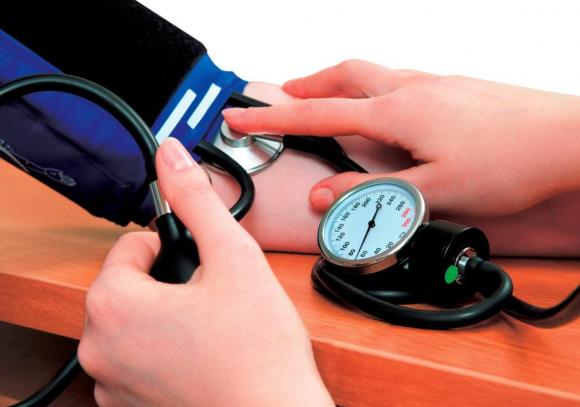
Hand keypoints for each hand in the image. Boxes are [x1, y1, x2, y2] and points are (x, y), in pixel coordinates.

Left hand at [78, 138, 332, 406]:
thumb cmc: (259, 354)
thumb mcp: (232, 258)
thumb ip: (197, 200)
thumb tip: (172, 155)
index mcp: (114, 304)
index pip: (132, 244)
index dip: (174, 244)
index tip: (203, 260)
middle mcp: (99, 348)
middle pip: (130, 283)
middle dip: (169, 281)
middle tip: (214, 295)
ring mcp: (112, 382)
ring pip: (135, 321)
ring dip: (166, 315)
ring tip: (211, 326)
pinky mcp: (129, 405)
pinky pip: (138, 357)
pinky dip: (163, 349)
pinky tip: (202, 355)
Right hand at [224, 60, 579, 217]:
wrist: (569, 139)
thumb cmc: (510, 162)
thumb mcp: (431, 192)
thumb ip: (373, 194)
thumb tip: (326, 196)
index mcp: (398, 112)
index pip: (318, 115)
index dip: (273, 118)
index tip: (241, 117)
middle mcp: (412, 89)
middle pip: (343, 76)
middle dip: (305, 85)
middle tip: (281, 95)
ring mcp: (434, 84)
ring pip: (371, 75)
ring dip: (338, 84)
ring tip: (323, 99)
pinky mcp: (453, 89)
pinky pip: (398, 80)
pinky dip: (373, 89)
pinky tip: (382, 109)